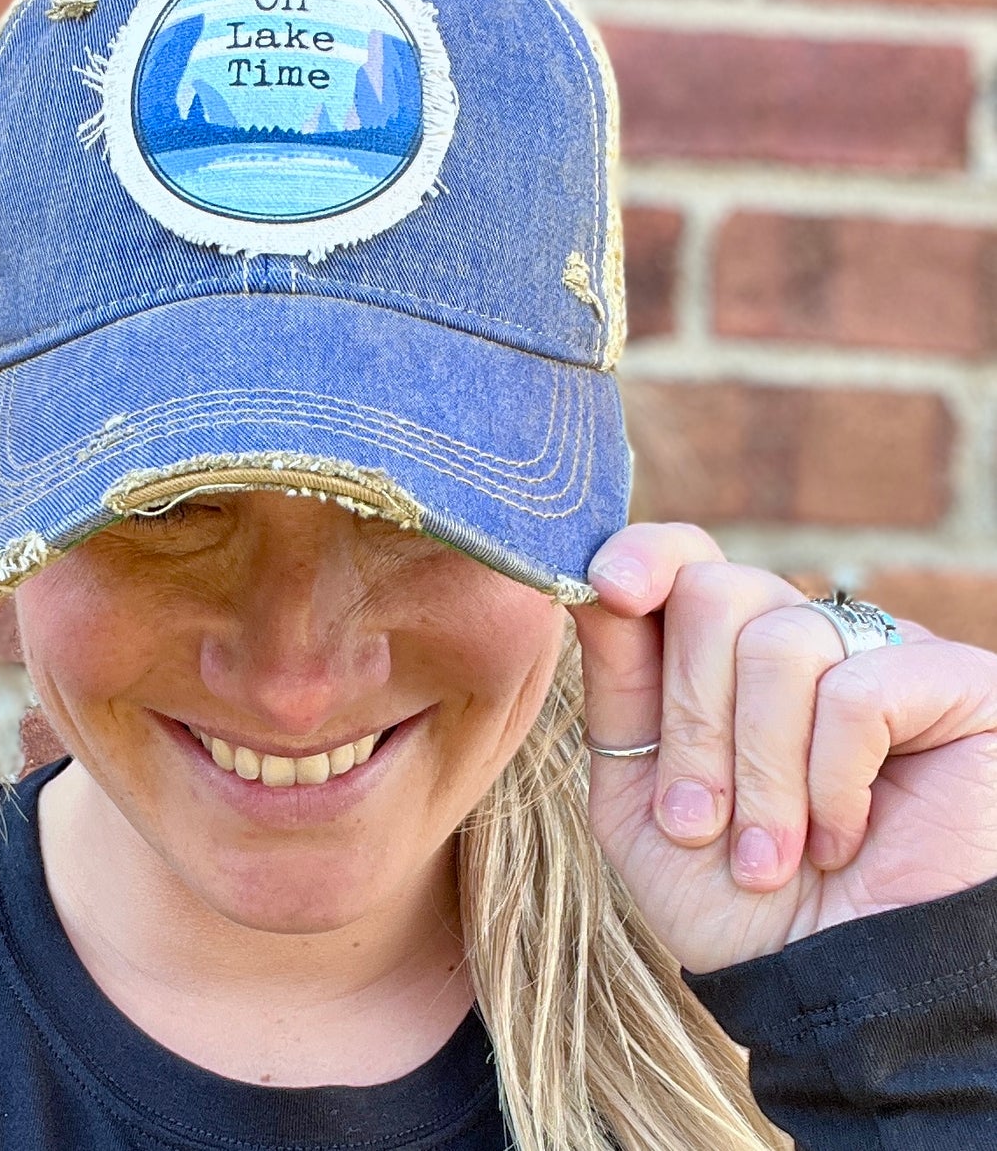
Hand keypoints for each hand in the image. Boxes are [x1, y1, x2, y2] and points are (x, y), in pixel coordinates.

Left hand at [571, 523, 996, 973]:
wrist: (831, 996)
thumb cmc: (733, 905)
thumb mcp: (641, 798)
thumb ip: (619, 688)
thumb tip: (595, 580)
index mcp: (721, 656)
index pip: (685, 558)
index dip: (644, 556)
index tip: (609, 587)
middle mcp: (800, 639)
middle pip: (716, 593)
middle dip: (692, 722)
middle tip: (698, 823)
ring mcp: (880, 654)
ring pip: (778, 642)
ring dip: (757, 771)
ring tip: (769, 855)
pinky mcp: (957, 683)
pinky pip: (857, 691)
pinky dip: (830, 780)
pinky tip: (843, 837)